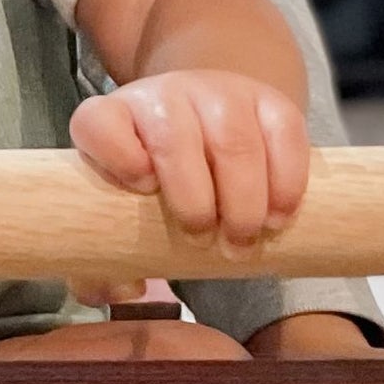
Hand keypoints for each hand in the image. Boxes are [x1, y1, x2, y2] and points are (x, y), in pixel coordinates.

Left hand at [70, 71, 308, 252]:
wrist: (204, 126)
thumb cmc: (154, 181)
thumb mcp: (118, 209)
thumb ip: (103, 258)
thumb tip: (125, 289)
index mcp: (112, 120)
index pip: (98, 123)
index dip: (116, 154)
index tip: (142, 189)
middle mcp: (162, 97)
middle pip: (173, 139)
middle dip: (193, 201)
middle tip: (204, 242)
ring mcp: (217, 94)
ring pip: (233, 140)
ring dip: (242, 200)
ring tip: (243, 240)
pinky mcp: (268, 101)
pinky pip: (283, 134)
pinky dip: (285, 182)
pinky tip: (278, 217)